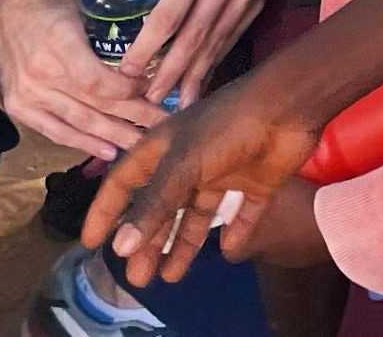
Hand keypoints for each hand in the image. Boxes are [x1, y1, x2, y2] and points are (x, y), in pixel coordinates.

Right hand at [0, 0, 169, 160]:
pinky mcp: (18, 107)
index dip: (129, 92)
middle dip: (134, 119)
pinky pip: (55, 132)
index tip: (154, 91)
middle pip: (96, 105)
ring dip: (114, 137)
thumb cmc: (45, 0)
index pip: (100, 82)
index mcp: (60, 44)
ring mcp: (28, 95)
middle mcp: (43, 75)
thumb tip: (155, 32)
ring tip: (143, 146)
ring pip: (79, 123)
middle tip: (165, 127)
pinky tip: (108, 152)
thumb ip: (113, 20)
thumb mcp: (82, 0)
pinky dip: (82, 144)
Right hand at [84, 70, 326, 286]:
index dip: (107, 210)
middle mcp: (191, 160)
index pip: (125, 181)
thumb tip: (119, 247)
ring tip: (170, 277)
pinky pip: (243, 213)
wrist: (289, 106)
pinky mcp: (257, 181)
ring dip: (183, 244)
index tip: (92, 242)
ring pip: (198, 214)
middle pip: (162, 206)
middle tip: (138, 277)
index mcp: (166, 148)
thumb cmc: (228, 126)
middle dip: (149, 241)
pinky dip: (236, 232)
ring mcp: (225, 170)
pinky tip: (227, 252)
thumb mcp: (184, 165)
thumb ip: (154, 205)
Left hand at [120, 0, 283, 108]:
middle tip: (147, 101)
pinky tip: (199, 84)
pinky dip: (213, 63)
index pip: (169, 14)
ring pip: (215, 43)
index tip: (126, 71)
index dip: (147, 47)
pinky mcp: (257, 3)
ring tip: (173, 105)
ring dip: (193, 77)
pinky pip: (231, 39)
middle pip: (194, 37)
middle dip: (170, 73)